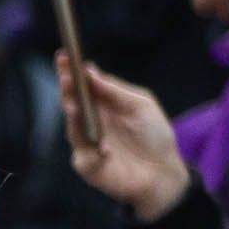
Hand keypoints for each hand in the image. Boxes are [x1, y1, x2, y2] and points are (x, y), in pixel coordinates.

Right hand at [62, 58, 190, 219]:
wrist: (163, 172)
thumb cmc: (155, 136)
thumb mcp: (141, 105)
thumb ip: (116, 91)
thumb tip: (89, 71)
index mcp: (101, 103)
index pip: (81, 84)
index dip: (70, 70)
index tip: (64, 55)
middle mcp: (89, 121)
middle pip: (71, 102)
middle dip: (67, 89)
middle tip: (66, 76)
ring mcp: (86, 143)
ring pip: (72, 128)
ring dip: (73, 117)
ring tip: (74, 105)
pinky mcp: (88, 165)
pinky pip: (85, 156)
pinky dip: (94, 151)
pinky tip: (105, 149)